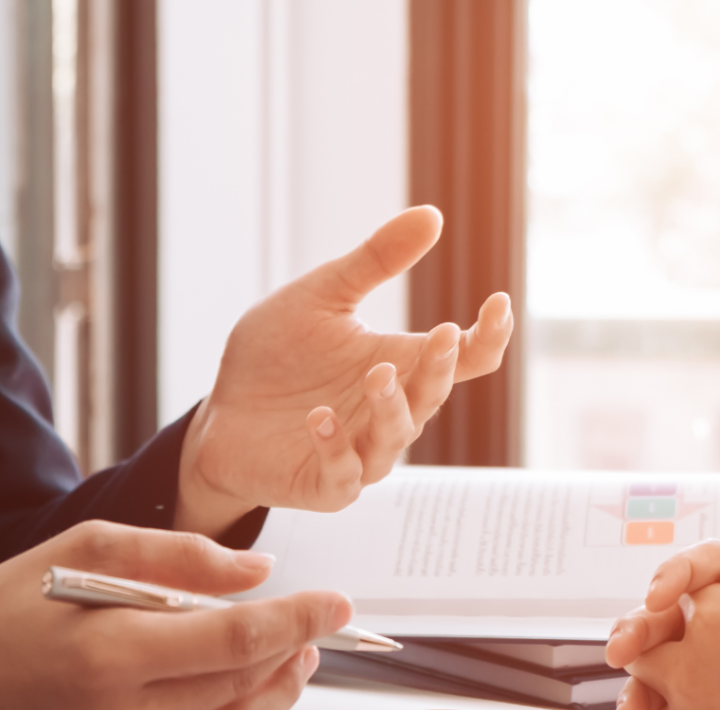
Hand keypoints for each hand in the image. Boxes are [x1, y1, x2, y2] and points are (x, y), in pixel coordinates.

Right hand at [0, 521, 351, 709]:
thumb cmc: (7, 613)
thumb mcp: (85, 551)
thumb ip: (180, 556)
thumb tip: (263, 573)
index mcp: (108, 653)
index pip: (238, 638)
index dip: (300, 619)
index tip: (338, 604)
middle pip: (241, 684)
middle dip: (290, 650)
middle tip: (309, 628)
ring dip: (279, 697)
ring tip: (296, 663)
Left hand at [175, 205, 512, 536]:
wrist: (221, 414)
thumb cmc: (276, 358)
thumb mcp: (321, 298)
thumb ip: (375, 262)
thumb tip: (432, 215)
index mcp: (400, 365)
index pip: (463, 358)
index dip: (488, 335)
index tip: (497, 303)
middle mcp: (390, 411)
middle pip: (433, 394)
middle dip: (439, 368)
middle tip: (438, 335)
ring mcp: (361, 451)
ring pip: (395, 437)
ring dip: (392, 409)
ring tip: (376, 376)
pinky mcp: (325, 483)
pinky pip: (343, 474)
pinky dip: (336, 449)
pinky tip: (320, 419)